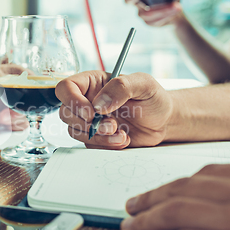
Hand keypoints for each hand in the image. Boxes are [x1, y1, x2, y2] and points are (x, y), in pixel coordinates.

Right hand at [55, 71, 173, 148]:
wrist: (163, 122)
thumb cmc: (153, 98)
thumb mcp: (144, 84)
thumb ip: (121, 87)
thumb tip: (99, 104)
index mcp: (92, 83)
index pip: (66, 88)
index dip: (72, 101)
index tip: (91, 112)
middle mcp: (87, 101)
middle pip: (65, 113)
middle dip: (88, 123)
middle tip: (112, 125)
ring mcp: (89, 121)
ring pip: (74, 131)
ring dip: (97, 136)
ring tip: (121, 133)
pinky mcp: (95, 138)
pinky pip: (88, 145)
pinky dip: (105, 145)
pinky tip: (123, 139)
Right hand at [123, 0, 183, 26]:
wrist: (175, 11)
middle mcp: (138, 3)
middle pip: (128, 1)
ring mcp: (143, 14)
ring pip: (147, 14)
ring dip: (162, 10)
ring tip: (177, 6)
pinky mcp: (150, 23)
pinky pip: (156, 20)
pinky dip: (167, 15)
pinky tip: (176, 11)